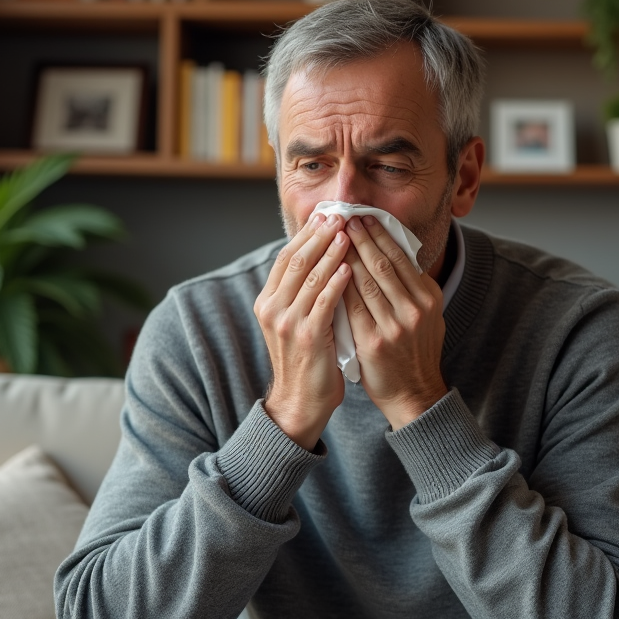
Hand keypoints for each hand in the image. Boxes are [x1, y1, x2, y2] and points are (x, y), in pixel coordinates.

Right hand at [254, 212, 353, 449]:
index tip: (326, 216)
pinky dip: (336, 282)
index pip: (286, 257)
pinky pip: (323, 302)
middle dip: (319, 235)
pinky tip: (350, 268)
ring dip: (330, 252)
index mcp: (268, 302)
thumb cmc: (306, 360)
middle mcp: (272, 309)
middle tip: (339, 215)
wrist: (300, 402)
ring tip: (348, 233)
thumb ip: (302, 293)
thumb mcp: (295, 322)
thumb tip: (321, 258)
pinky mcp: (307, 337)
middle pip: (296, 260)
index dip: (306, 234)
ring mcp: (288, 322)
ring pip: (310, 276)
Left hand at [343, 215, 447, 429]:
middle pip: (383, 264)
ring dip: (346, 256)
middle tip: (343, 218)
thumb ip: (411, 288)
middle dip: (361, 238)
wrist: (413, 394)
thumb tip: (392, 253)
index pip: (400, 257)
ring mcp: (395, 326)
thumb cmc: (414, 352)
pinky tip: (327, 272)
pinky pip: (352, 307)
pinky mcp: (374, 342)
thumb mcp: (425, 316)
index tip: (363, 217)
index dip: (380, 234)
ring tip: (332, 238)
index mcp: (428, 298)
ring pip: (366, 281)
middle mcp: (415, 309)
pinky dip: (339, 286)